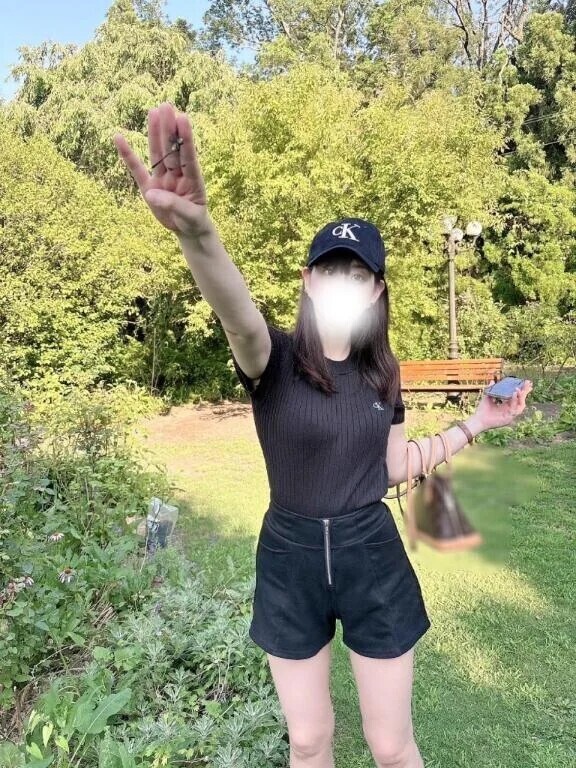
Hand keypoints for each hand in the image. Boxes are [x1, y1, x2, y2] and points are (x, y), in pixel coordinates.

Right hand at [113, 102, 210, 236]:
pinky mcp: (149, 186)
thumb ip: (173, 205)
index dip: (185, 139)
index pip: (188, 156)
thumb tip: (151, 194)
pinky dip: (127, 155)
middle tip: (167, 106)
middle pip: (172, 150)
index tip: (183, 118)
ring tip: (154, 111)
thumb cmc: (193, 221)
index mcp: (193, 180)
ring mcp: (163, 178)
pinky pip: (136, 169)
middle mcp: (178, 174)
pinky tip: (119, 137)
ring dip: (155, 133)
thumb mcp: (189, 217)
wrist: (188, 229)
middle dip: (169, 129)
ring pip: (158, 153)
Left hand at [471, 379, 533, 431]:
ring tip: (518, 389)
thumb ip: (491, 389)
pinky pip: (514, 409)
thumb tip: (492, 380)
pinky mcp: (508, 419)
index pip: (517, 398)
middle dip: (525, 392)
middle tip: (528, 384)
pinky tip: (514, 393)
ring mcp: (510, 415)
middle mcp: (510, 410)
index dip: (522, 391)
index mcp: (507, 406)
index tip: (526, 383)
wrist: (478, 419)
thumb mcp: (488, 397)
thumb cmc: (482, 410)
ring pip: (521, 406)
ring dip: (521, 397)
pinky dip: (515, 401)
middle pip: (521, 401)